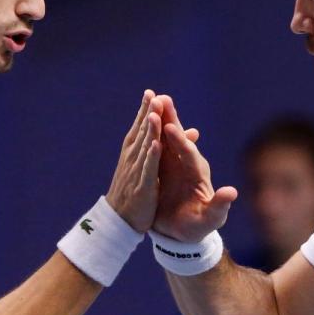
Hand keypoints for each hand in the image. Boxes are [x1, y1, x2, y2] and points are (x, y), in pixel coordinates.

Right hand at [106, 90, 163, 230]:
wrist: (120, 221)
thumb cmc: (133, 190)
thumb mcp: (149, 167)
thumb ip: (168, 147)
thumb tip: (193, 131)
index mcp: (134, 153)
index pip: (141, 129)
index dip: (145, 111)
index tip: (151, 93)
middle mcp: (133, 160)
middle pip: (142, 134)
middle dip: (147, 114)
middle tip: (152, 95)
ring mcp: (137, 173)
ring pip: (144, 148)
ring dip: (149, 131)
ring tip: (154, 112)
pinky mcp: (144, 188)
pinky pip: (148, 170)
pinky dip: (152, 157)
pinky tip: (157, 144)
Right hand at [152, 96, 237, 241]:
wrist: (186, 233)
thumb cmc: (199, 225)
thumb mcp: (210, 219)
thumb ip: (219, 205)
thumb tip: (231, 192)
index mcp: (197, 173)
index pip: (189, 153)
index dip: (180, 142)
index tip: (170, 128)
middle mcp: (185, 165)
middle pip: (177, 138)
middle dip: (169, 119)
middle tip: (161, 98)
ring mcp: (172, 166)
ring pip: (164, 139)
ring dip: (158, 122)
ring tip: (151, 103)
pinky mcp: (161, 171)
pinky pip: (154, 151)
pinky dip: (149, 139)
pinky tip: (142, 128)